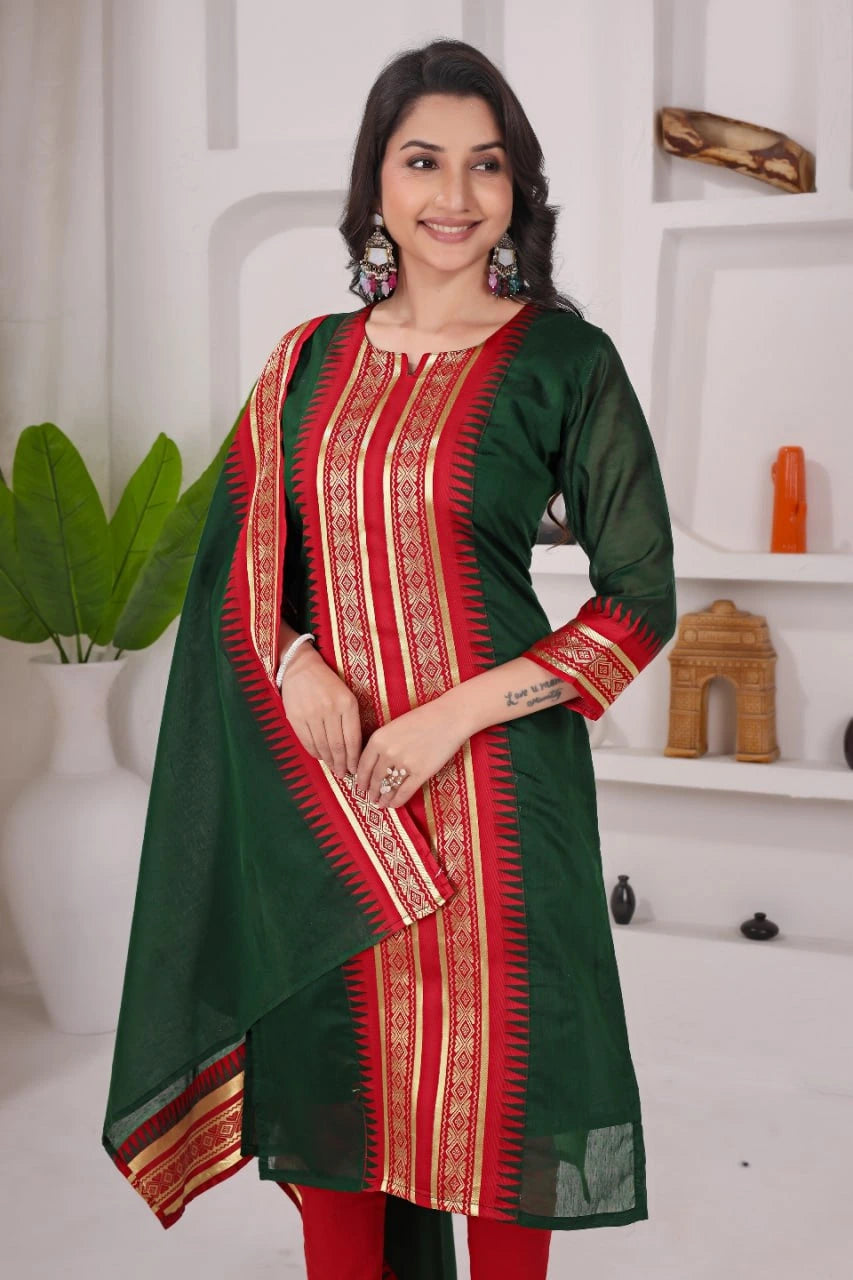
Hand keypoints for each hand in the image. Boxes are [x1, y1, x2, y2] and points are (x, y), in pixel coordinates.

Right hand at [279, 643, 362, 776]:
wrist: (301, 667)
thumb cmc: (329, 683)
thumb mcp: (347, 695)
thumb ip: (351, 719)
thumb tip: (353, 750)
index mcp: (347, 703)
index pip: (352, 738)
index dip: (354, 758)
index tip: (356, 769)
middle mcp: (330, 709)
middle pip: (337, 746)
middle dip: (342, 764)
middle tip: (344, 775)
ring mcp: (311, 714)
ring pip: (322, 746)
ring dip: (329, 761)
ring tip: (334, 769)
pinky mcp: (296, 717)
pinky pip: (307, 742)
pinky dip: (315, 753)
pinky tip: (320, 757)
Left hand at [353, 697, 469, 808]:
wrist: (449, 717)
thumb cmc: (423, 718)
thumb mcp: (395, 725)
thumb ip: (382, 743)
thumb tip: (375, 764)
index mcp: (378, 738)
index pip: (363, 765)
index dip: (360, 779)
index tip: (359, 787)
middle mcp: (388, 752)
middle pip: (374, 778)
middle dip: (371, 791)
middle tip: (370, 797)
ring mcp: (404, 764)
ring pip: (388, 787)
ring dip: (383, 798)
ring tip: (381, 803)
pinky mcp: (421, 773)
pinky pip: (404, 792)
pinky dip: (397, 801)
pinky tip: (394, 805)